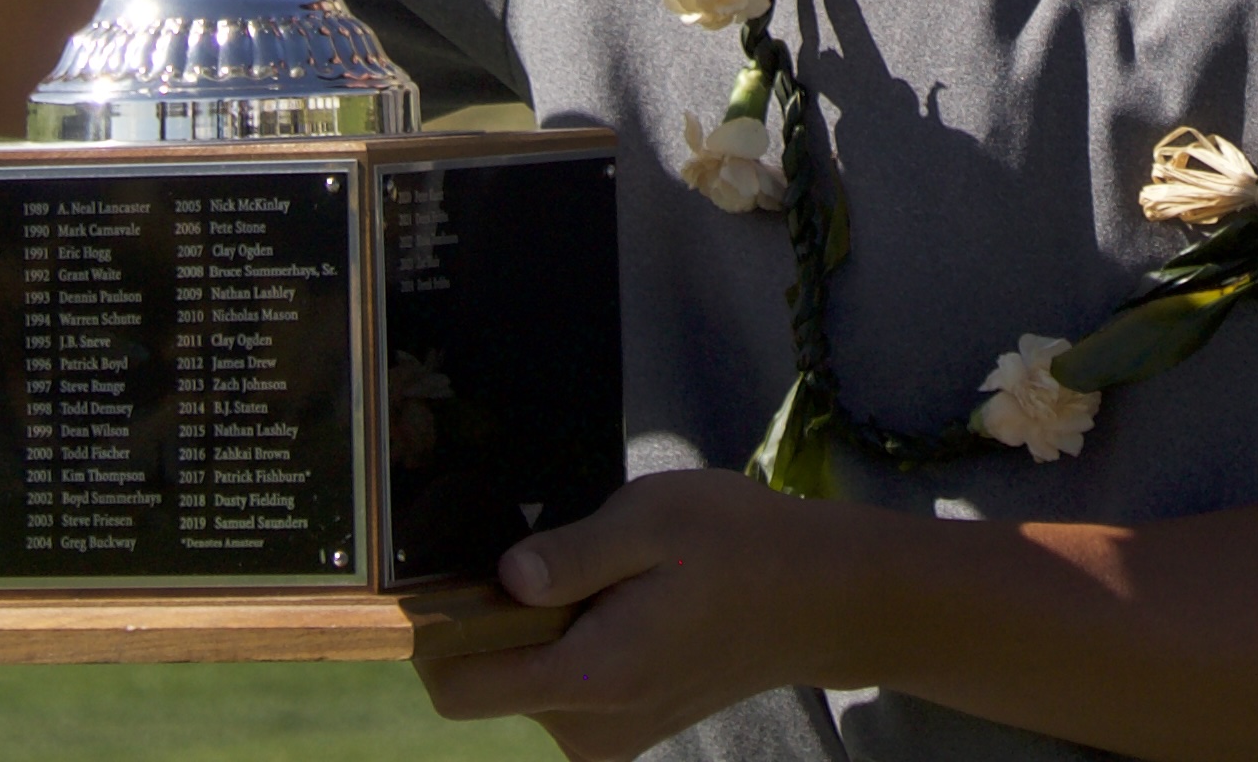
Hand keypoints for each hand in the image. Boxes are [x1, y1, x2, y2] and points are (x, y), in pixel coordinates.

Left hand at [418, 469, 853, 759]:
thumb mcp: (656, 519)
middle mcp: (590, 730)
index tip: (463, 576)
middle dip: (505, 622)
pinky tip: (628, 606)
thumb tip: (503, 578)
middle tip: (568, 560)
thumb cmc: (741, 546)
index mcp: (592, 678)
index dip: (438, 633)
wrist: (820, 598)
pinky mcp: (624, 733)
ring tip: (615, 580)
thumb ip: (572, 553)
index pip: (460, 688)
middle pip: (489, 684)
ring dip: (544, 632)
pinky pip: (562, 690)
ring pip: (526, 684)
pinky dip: (573, 647)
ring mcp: (609, 740)